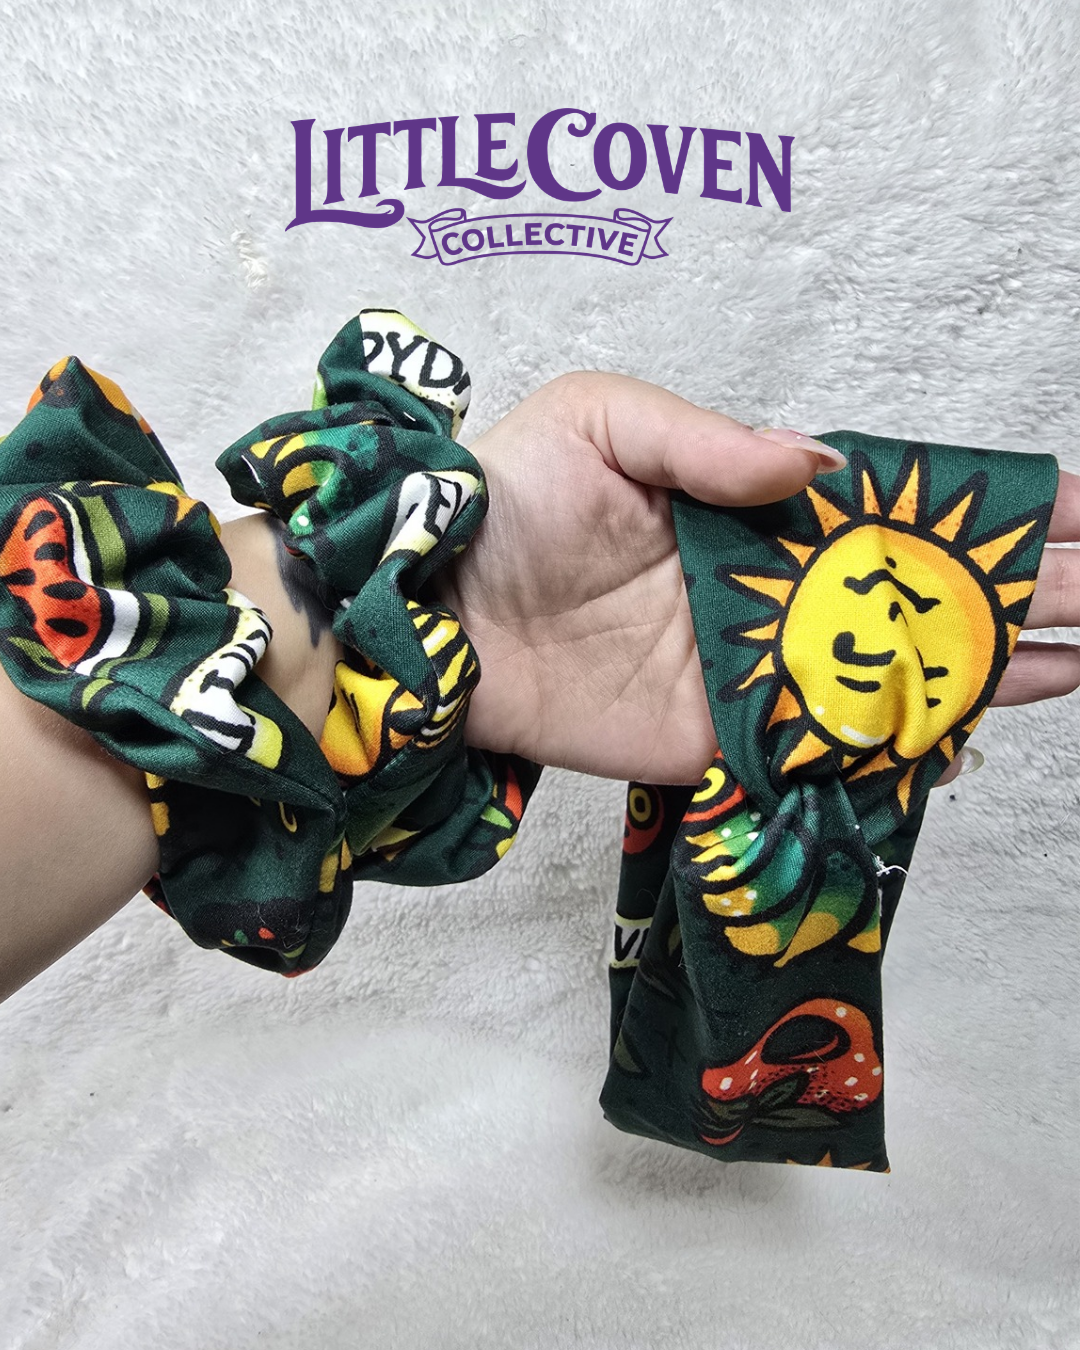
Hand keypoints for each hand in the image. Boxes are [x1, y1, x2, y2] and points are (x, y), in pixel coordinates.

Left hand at [438, 373, 1079, 784]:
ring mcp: (754, 668)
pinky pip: (832, 741)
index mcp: (751, 508)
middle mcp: (770, 589)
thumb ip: (711, 442)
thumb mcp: (605, 420)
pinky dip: (913, 738)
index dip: (991, 505)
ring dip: (1001, 661)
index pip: (899, 505)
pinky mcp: (721, 737)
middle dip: (1027, 586)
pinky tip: (993, 722)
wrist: (430, 615)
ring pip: (900, 668)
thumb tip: (817, 466)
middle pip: (924, 590)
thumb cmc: (504, 500)